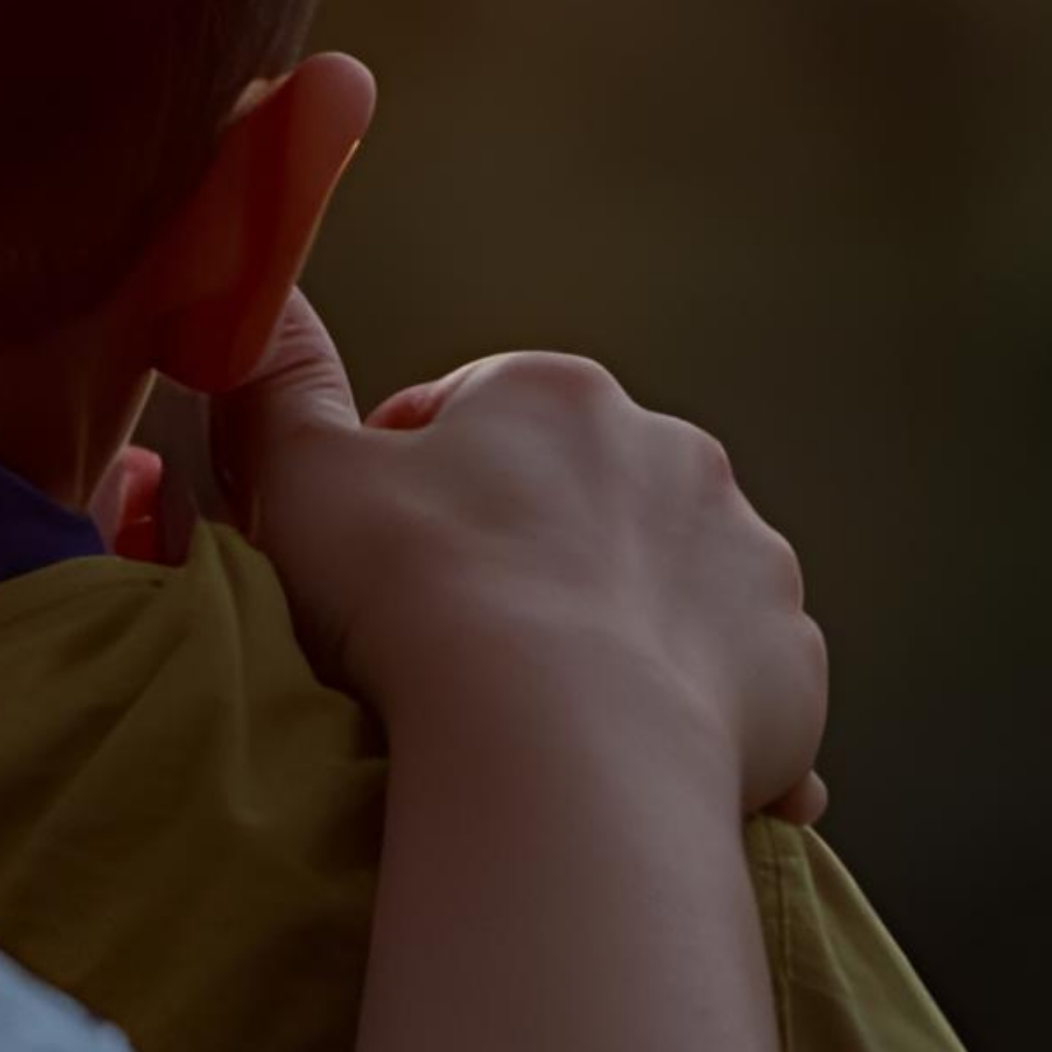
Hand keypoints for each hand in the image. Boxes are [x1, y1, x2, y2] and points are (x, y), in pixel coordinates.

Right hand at [198, 294, 826, 821]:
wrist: (561, 745)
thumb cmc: (416, 598)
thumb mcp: (300, 476)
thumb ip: (276, 382)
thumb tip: (260, 297)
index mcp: (559, 394)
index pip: (473, 411)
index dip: (411, 481)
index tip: (377, 554)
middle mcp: (676, 452)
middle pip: (581, 494)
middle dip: (531, 547)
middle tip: (459, 635)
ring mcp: (748, 559)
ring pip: (669, 581)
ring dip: (620, 623)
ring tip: (547, 707)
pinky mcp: (790, 664)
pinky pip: (738, 680)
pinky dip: (697, 707)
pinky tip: (634, 754)